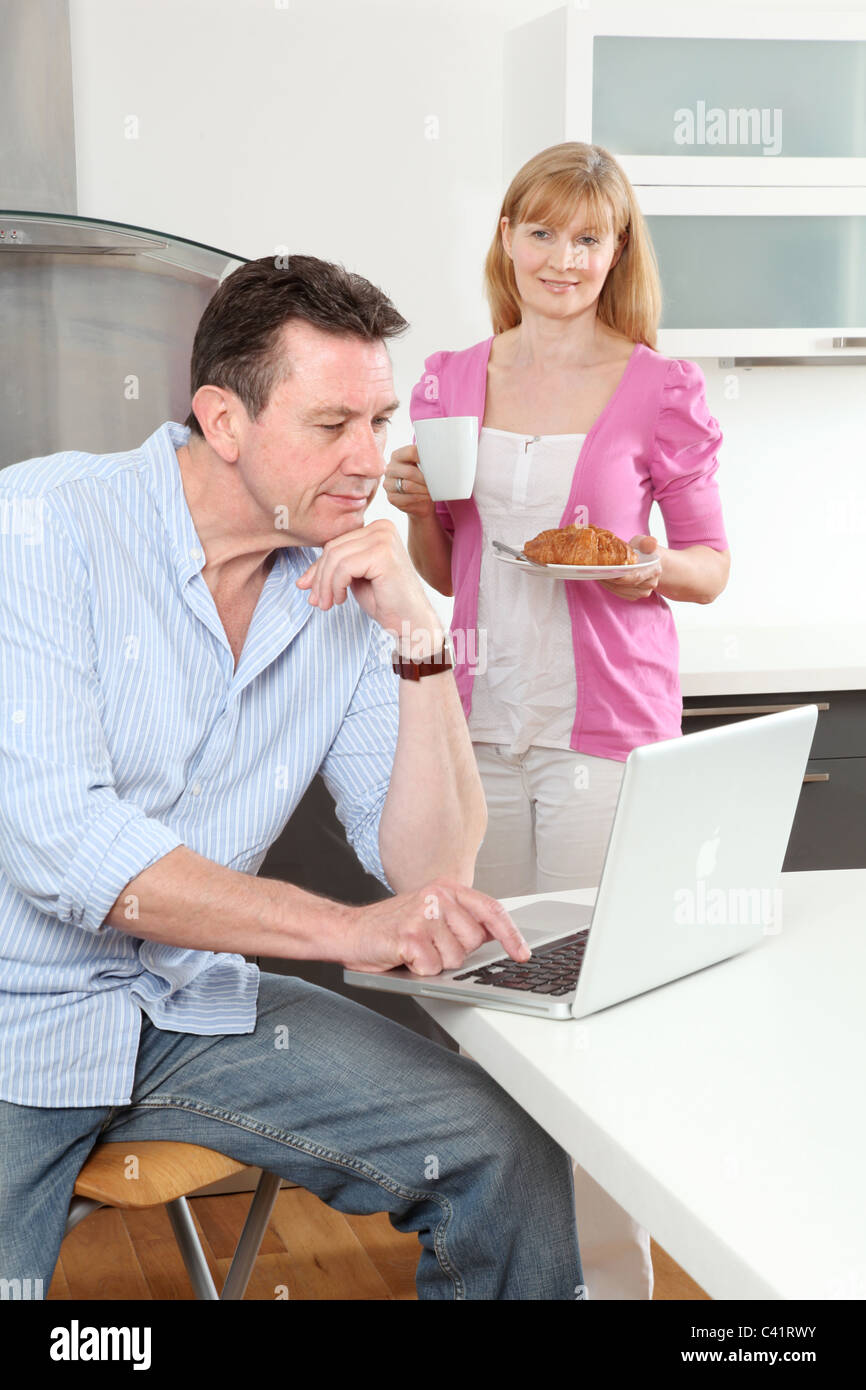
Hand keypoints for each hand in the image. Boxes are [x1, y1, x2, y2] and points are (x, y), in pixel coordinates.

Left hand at [296, 517, 441, 648]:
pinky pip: (344, 568)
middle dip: (319, 577)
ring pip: (335, 557)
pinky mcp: (382, 554)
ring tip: (328, 604)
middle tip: (318, 601)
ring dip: (325, 585)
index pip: (335, 543)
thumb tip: (301, 581)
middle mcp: (382, 527)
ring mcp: (384, 538)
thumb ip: (332, 571)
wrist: (411, 621)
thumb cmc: (386, 601)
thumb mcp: (353, 580)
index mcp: (377, 528)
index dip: (318, 568)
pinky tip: (341, 600)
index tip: (309, 589)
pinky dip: (336, 586)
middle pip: (332, 548)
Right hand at [342, 877, 531, 974]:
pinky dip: (419, 971)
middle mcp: (437, 896)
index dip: (511, 934)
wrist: (349, 931)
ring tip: (415, 951)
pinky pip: (433, 968)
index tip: (523, 953)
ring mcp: (423, 914)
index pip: (491, 910)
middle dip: (456, 953)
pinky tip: (405, 957)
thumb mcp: (430, 914)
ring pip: (455, 959)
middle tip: (430, 946)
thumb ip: (461, 919)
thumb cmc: (392, 927)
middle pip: (474, 942)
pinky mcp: (409, 936)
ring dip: (436, 964)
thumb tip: (497, 936)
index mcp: (446, 888)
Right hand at [383, 444, 435, 519]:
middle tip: (437, 482)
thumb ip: (427, 459)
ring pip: (408, 486)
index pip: (410, 452)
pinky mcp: (391, 498)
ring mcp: (388, 484)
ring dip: (424, 489)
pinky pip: (407, 498)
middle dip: (425, 478)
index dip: (425, 457)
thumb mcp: (424, 466)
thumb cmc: (423, 478)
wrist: (420, 499)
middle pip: (409, 472)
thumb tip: (442, 456)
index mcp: (397, 456)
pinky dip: (420, 498)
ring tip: (433, 490)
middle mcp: (390, 469)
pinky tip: (427, 497)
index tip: (438, 463)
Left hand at [596, 535, 663, 600]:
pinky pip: (620, 594)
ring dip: (608, 583)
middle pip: (627, 585)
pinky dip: (609, 586)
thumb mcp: (644, 542)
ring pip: (621, 590)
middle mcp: (650, 583)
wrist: (649, 562)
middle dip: (611, 578)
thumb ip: (647, 542)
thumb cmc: (644, 551)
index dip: (621, 576)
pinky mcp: (635, 596)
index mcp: (654, 569)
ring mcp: (643, 592)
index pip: (636, 577)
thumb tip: (651, 542)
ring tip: (598, 573)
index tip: (607, 571)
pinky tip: (603, 579)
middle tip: (597, 571)